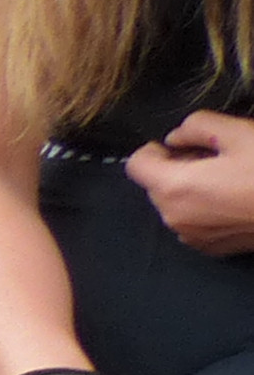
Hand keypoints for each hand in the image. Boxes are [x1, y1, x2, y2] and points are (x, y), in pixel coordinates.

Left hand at [126, 112, 253, 255]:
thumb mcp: (238, 132)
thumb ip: (198, 126)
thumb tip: (175, 137)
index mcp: (173, 188)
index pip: (136, 165)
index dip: (153, 149)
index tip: (178, 145)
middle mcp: (173, 217)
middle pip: (155, 185)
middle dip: (175, 167)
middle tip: (213, 155)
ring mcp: (191, 237)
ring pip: (174, 204)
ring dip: (189, 187)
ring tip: (227, 175)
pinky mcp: (210, 248)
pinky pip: (192, 221)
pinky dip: (203, 207)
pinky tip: (233, 196)